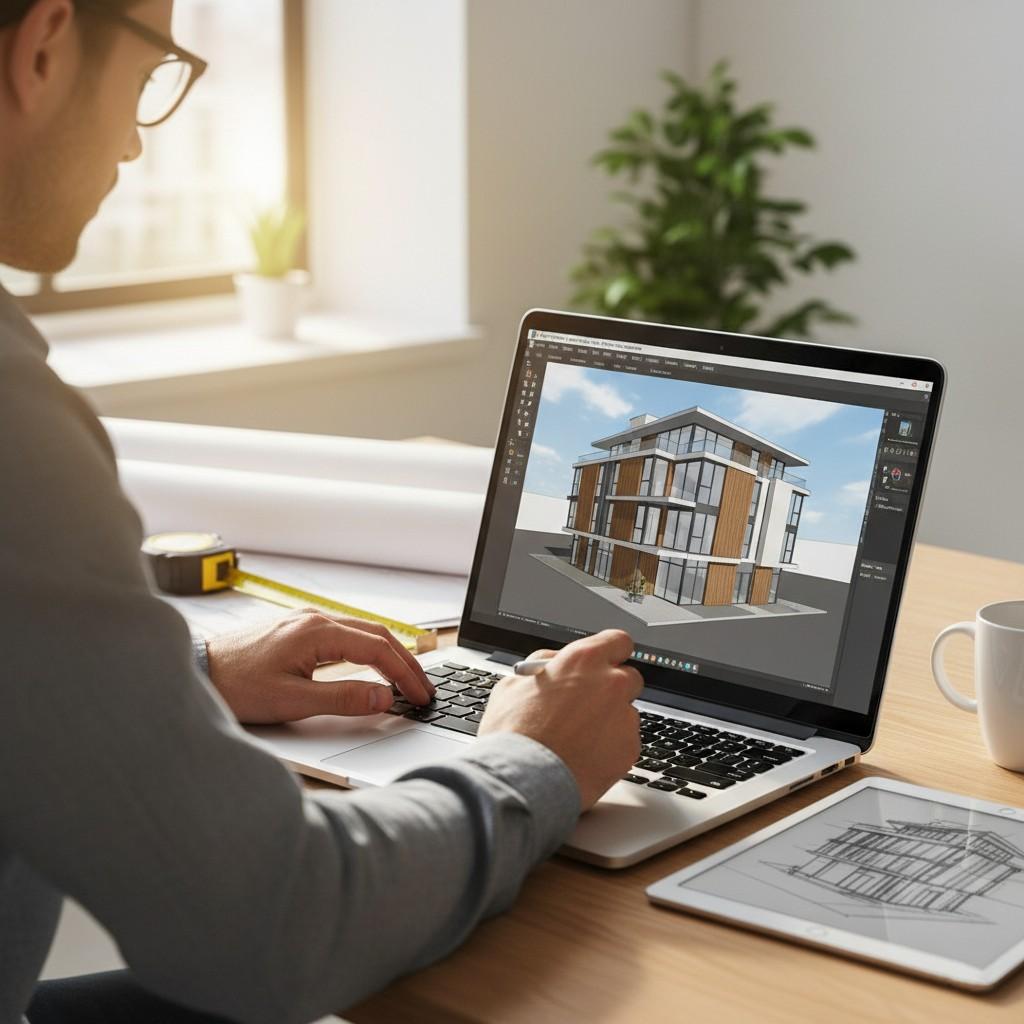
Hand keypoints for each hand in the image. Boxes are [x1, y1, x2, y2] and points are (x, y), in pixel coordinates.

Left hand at [204, 610, 434, 724]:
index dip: (405, 674)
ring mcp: (307, 621)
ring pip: (363, 632)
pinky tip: (373, 664)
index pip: (378, 649)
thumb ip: (343, 697)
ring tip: (406, 679)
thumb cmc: (236, 686)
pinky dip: (369, 649)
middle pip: (377, 635)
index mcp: (318, 632)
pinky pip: (346, 634)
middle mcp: (316, 618)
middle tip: (424, 689)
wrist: (196, 671)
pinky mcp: (299, 629)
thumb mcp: (292, 701)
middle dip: (406, 662)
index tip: (420, 696)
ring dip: (389, 654)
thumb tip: (384, 697)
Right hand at [478, 629, 641, 809]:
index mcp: (584, 660)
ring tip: (578, 740)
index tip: (605, 662)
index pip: (618, 641)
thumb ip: (545, 666)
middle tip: (588, 705)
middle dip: (613, 689)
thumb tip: (555, 663)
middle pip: (630, 677)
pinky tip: (584, 757)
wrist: (522, 781)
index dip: (611, 653)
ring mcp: (624, 718)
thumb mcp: (515, 684)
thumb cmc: (513, 734)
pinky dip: (610, 749)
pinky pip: (625, 743)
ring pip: (626, 713)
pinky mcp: (630, 750)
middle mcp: (611, 684)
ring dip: (609, 722)